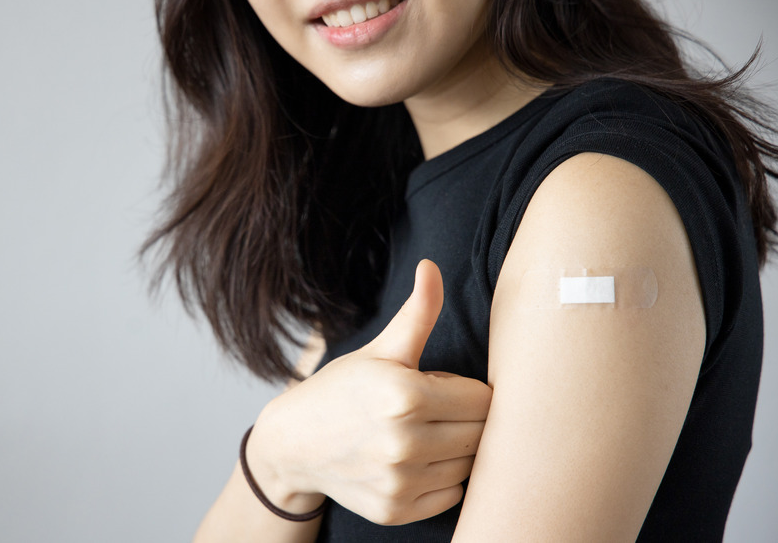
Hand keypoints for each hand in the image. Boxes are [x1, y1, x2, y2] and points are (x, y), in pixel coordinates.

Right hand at [247, 260, 492, 525]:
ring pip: (470, 467)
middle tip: (431, 411)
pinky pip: (451, 495)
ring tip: (421, 435)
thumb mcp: (380, 350)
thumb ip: (417, 314)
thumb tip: (432, 267)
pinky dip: (441, 480)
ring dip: (455, 451)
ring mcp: (400, 482)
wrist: (292, 444)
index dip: (466, 390)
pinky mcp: (397, 511)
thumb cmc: (341, 391)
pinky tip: (414, 461)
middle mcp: (405, 444)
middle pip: (481, 434)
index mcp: (406, 396)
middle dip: (464, 420)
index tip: (440, 387)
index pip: (485, 400)